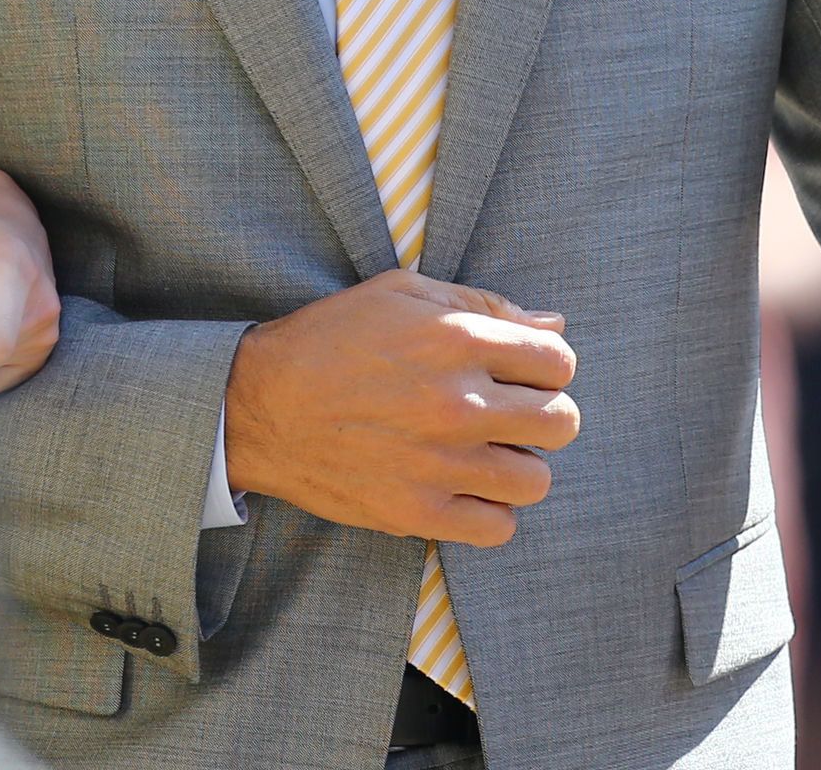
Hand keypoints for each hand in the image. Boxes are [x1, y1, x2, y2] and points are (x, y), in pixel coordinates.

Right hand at [223, 270, 580, 545]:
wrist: (259, 404)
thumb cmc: (331, 338)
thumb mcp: (401, 293)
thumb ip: (483, 304)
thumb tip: (553, 325)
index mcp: (458, 340)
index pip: (559, 361)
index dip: (546, 365)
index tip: (522, 372)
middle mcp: (458, 403)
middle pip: (561, 422)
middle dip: (544, 413)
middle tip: (511, 413)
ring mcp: (439, 463)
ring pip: (537, 480)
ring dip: (519, 465)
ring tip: (487, 453)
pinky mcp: (417, 512)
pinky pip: (498, 527)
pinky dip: (490, 511)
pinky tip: (465, 488)